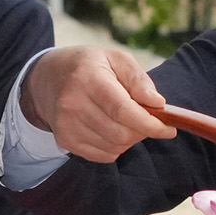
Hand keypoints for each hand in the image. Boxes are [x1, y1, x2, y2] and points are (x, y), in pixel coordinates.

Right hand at [23, 48, 173, 161]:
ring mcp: (66, 125)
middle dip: (142, 131)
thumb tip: (158, 103)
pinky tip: (112, 129)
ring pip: (114, 147)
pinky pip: (103, 156)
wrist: (46, 79)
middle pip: (121, 133)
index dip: (150, 124)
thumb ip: (139, 79)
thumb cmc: (88, 66)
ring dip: (130, 139)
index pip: (123, 110)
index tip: (168, 129)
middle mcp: (73, 104)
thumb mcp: (115, 58)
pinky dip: (116, 147)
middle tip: (146, 119)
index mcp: (88, 79)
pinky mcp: (65, 141)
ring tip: (126, 121)